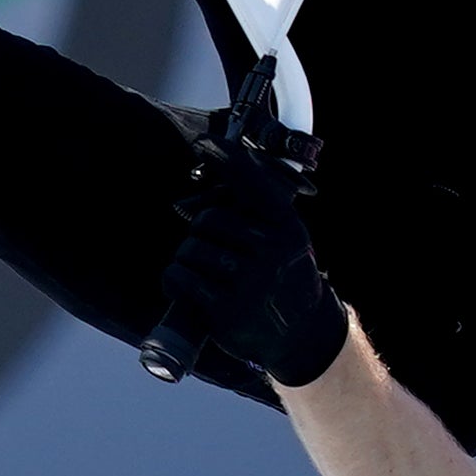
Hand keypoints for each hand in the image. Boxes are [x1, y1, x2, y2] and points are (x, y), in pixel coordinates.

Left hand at [162, 120, 349, 391]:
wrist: (300, 333)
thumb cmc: (282, 274)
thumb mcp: (285, 236)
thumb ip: (257, 208)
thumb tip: (208, 181)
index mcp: (286, 227)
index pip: (250, 182)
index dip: (224, 158)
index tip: (203, 143)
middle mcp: (271, 251)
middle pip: (208, 219)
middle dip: (200, 230)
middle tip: (211, 247)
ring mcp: (249, 282)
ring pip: (191, 248)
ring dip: (187, 257)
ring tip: (203, 270)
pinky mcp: (226, 310)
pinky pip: (181, 278)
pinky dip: (174, 278)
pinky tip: (182, 283)